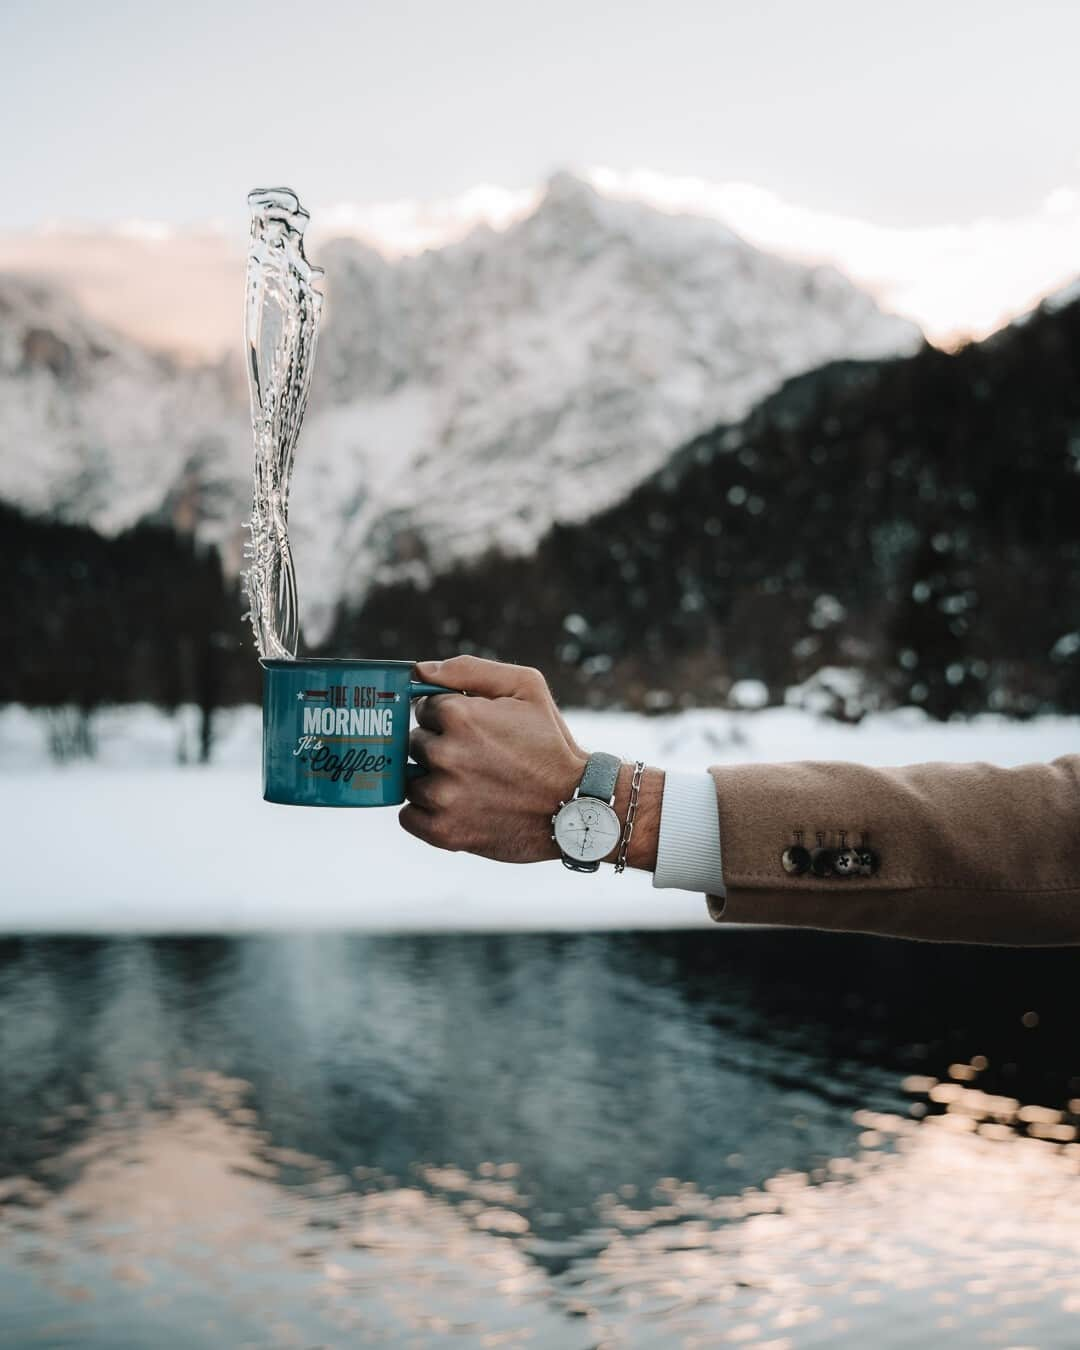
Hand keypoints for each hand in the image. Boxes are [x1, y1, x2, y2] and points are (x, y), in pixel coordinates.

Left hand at [400, 655, 588, 862]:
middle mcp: (446, 754)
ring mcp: (442, 796)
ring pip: (410, 780)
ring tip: (471, 786)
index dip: (449, 718)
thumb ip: (469, 670)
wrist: (576, 805)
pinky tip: (458, 808)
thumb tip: (420, 671)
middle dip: (440, 748)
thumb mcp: (526, 688)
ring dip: (432, 781)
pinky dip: (427, 814)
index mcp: (459, 715)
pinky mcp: (443, 832)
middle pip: (414, 744)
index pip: (424, 709)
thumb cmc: (550, 743)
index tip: (475, 732)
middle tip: (477, 760)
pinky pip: (409, 817)